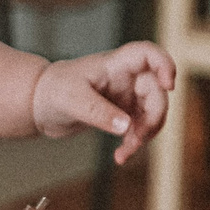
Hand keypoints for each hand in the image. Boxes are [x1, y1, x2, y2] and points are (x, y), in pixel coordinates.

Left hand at [31, 42, 175, 163]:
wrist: (40, 105)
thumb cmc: (52, 91)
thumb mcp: (72, 101)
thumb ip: (99, 113)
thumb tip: (127, 127)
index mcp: (114, 65)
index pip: (147, 54)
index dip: (164, 64)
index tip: (169, 86)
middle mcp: (126, 78)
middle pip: (156, 91)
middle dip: (154, 117)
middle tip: (138, 139)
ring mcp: (127, 95)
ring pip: (153, 112)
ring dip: (146, 134)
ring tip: (126, 152)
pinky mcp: (123, 113)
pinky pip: (140, 127)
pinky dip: (135, 142)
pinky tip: (121, 155)